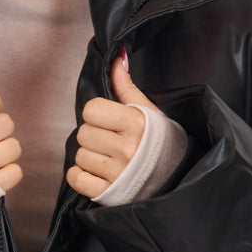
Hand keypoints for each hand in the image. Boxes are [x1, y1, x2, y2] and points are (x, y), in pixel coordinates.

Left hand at [66, 47, 157, 199]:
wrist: (175, 178)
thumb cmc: (159, 142)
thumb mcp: (147, 111)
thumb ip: (126, 86)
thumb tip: (117, 58)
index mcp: (136, 123)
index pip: (91, 110)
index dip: (97, 114)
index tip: (109, 121)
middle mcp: (126, 148)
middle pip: (83, 132)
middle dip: (94, 136)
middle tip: (110, 141)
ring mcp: (117, 173)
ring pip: (79, 156)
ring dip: (89, 157)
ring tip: (108, 158)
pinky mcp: (107, 193)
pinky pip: (76, 178)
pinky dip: (81, 176)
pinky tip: (98, 173)